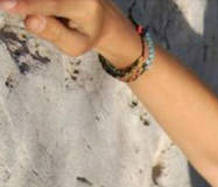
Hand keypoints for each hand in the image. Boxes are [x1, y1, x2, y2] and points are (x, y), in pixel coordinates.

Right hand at [0, 0, 140, 64]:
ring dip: (34, 5)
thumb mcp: (74, 46)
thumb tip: (29, 20)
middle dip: (27, 5)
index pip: (52, 5)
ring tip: (56, 20)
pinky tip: (43, 12)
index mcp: (84, 7)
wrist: (102, 19)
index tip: (5, 4)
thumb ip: (54, 34)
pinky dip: (35, 4)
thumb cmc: (85, 35)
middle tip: (20, 11)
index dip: (27, 5)